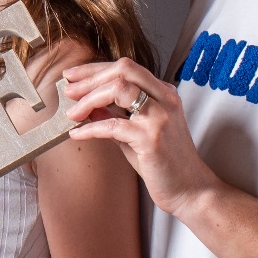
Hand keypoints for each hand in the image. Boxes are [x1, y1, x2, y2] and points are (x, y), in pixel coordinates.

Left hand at [61, 58, 220, 218]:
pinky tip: (76, 134)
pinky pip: (113, 125)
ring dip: (89, 99)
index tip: (72, 76)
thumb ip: (114, 115)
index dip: (95, 68)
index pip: (126, 67)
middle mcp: (165, 99)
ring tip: (71, 114)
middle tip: (67, 90)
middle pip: (123, 70)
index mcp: (163, 93)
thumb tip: (86, 104)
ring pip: (118, 89)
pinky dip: (90, 128)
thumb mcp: (135, 133)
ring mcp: (160, 117)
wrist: (190, 190)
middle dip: (89, 78)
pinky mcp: (152, 138)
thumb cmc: (162, 163)